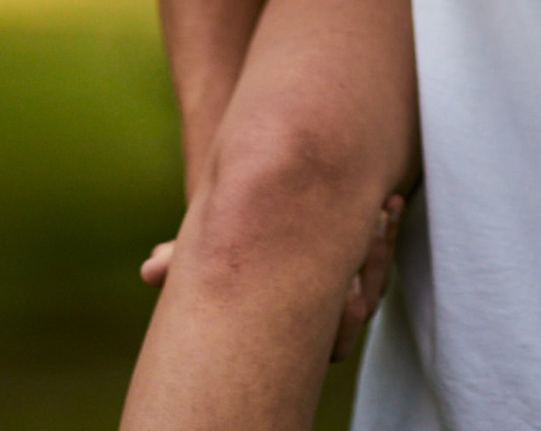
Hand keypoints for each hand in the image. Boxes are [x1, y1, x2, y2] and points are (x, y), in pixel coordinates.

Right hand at [140, 193, 405, 360]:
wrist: (259, 207)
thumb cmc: (229, 235)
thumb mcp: (209, 244)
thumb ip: (183, 259)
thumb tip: (150, 269)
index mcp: (294, 324)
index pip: (332, 341)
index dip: (341, 321)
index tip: (346, 290)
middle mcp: (328, 312)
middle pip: (364, 307)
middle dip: (371, 270)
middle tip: (371, 234)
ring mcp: (351, 282)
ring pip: (379, 276)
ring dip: (383, 243)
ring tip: (381, 208)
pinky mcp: (365, 252)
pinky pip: (385, 246)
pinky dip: (387, 224)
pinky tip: (390, 200)